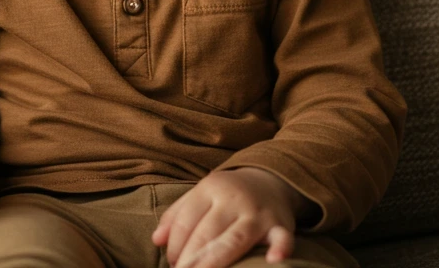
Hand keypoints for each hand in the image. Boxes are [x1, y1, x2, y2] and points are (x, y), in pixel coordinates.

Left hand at [152, 167, 311, 267]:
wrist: (270, 180)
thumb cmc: (227, 195)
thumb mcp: (200, 195)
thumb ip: (176, 215)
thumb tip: (156, 240)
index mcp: (210, 188)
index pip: (186, 220)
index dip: (175, 245)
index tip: (172, 264)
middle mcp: (233, 199)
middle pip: (207, 233)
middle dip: (191, 259)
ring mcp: (258, 213)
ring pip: (234, 240)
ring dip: (215, 262)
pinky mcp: (281, 225)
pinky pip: (282, 238)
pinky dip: (280, 249)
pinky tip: (273, 261)